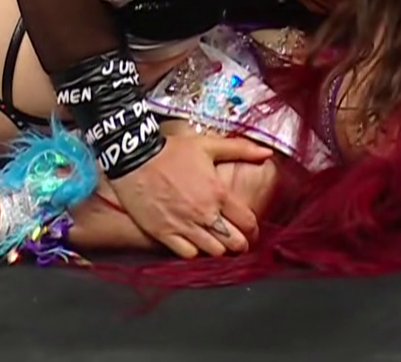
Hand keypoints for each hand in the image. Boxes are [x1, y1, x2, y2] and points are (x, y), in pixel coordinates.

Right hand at [108, 133, 273, 259]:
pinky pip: (187, 254)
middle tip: (238, 242)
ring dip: (219, 249)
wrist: (135, 157)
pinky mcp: (163, 233)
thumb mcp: (208, 145)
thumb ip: (240, 150)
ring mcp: (183, 225)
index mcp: (218, 193)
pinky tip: (195, 244)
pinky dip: (194, 252)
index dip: (253, 229)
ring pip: (213, 251)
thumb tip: (265, 154)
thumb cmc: (171, 151)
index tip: (252, 230)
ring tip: (218, 244)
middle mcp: (204, 213)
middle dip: (240, 243)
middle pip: (233, 242)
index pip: (247, 221)